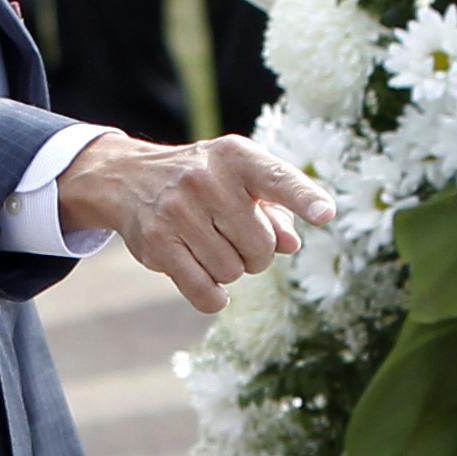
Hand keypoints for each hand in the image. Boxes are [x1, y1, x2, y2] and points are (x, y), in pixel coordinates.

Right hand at [60, 131, 334, 308]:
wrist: (130, 178)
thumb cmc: (204, 181)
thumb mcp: (240, 180)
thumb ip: (274, 208)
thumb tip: (291, 244)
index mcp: (236, 156)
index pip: (278, 179)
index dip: (304, 198)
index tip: (326, 214)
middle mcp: (206, 179)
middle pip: (261, 245)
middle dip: (257, 254)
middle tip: (238, 241)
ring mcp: (178, 210)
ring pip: (232, 272)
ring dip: (231, 271)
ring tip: (213, 248)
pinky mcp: (156, 243)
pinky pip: (204, 291)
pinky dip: (213, 298)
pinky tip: (210, 288)